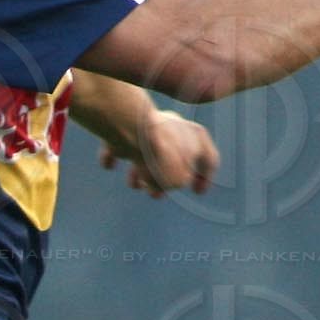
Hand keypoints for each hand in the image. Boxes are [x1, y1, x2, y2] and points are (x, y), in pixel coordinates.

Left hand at [104, 107, 218, 198]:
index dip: (205, 178)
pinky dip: (115, 154)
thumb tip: (165, 179)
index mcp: (195, 137)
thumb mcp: (176, 179)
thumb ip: (176, 181)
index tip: (196, 191)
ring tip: (134, 186)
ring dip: (141, 170)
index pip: (209, 159)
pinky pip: (121, 141)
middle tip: (156, 195)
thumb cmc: (158, 155)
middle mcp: (174, 126)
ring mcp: (149, 124)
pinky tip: (109, 165)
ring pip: (146, 149)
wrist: (129, 129)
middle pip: (173, 155)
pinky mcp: (124, 124)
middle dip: (164, 178)